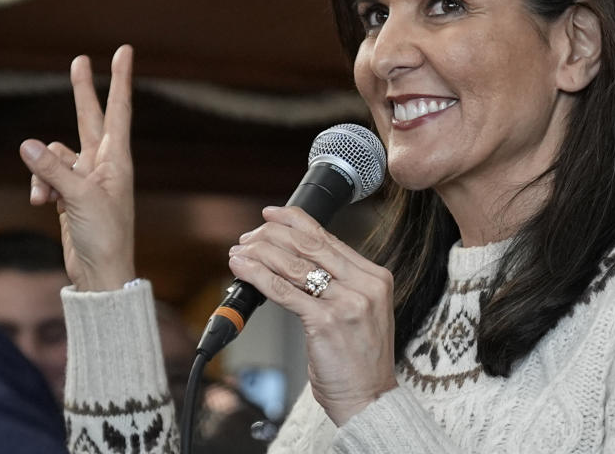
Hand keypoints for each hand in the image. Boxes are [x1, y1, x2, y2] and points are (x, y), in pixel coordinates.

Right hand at [19, 45, 135, 290]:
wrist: (101, 272)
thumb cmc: (105, 237)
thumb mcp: (81, 200)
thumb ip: (55, 171)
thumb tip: (28, 144)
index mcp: (118, 160)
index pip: (119, 110)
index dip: (120, 80)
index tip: (124, 52)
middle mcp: (104, 164)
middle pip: (89, 118)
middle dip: (82, 91)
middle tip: (80, 59)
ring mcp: (86, 178)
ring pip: (55, 154)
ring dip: (43, 171)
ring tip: (47, 197)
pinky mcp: (70, 194)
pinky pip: (46, 176)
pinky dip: (39, 186)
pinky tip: (42, 204)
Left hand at [228, 206, 397, 425]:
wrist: (370, 399)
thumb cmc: (360, 362)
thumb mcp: (360, 312)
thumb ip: (339, 284)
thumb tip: (295, 261)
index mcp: (375, 277)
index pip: (329, 238)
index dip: (296, 222)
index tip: (273, 214)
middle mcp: (365, 285)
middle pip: (311, 246)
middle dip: (273, 236)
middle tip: (250, 237)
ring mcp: (348, 302)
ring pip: (295, 265)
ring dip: (260, 254)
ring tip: (239, 251)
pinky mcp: (327, 321)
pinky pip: (284, 291)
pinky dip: (258, 276)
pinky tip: (242, 269)